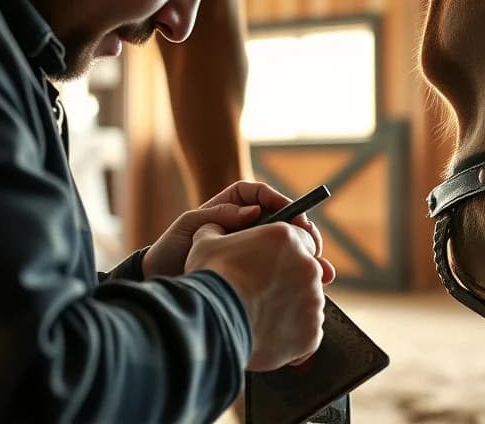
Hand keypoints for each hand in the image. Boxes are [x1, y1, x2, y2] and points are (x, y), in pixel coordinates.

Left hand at [145, 180, 335, 282]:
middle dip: (302, 232)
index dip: (280, 201)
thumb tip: (253, 211)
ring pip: (286, 248)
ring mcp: (251, 250)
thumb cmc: (170, 250)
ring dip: (307, 257)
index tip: (292, 215)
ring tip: (322, 270)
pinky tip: (312, 287)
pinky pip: (280, 270)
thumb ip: (219, 215)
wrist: (162, 283)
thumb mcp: (190, 227)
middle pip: (282, 222)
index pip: (262, 197)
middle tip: (313, 242)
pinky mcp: (255, 272)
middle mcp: (245, 226)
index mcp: (232, 207)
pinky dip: (297, 277)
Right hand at [186, 220, 324, 370]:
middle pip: (308, 270)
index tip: (274, 261)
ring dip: (292, 305)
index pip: (302, 238)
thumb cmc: (210, 280)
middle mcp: (307, 267)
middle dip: (291, 278)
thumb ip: (219, 230)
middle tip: (264, 291)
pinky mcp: (311, 332)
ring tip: (262, 314)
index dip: (288, 250)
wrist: (211, 323)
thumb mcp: (207, 242)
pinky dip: (292, 332)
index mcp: (286, 238)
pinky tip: (268, 333)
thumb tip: (215, 228)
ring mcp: (313, 301)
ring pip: (309, 301)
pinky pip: (307, 330)